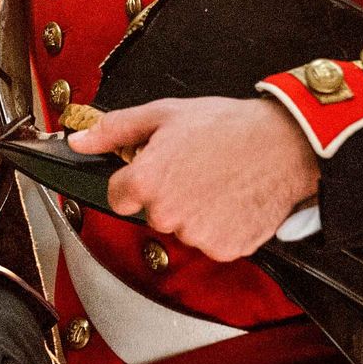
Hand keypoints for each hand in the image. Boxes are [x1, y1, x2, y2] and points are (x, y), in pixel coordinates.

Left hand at [67, 96, 318, 261]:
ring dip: (194, 212)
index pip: (118, 196)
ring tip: (218, 180)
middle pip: (152, 213)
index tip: (158, 168)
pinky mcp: (224, 249)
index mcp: (147, 181)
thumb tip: (78, 142)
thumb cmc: (227, 126)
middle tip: (196, 168)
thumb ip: (115, 130)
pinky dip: (220, 226)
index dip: (136, 179)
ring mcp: (197, 236)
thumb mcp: (164, 114)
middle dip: (168, 194)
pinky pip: (210, 242)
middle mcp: (167, 214)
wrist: (284, 144)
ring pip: (182, 229)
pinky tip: (233, 199)